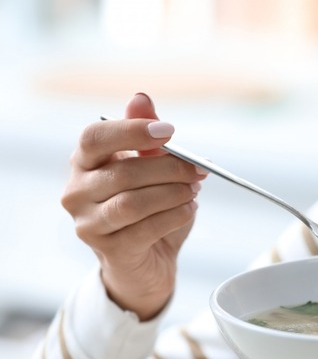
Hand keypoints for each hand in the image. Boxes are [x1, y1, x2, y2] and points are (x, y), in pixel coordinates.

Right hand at [61, 93, 206, 319]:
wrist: (148, 261)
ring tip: (193, 191)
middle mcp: (76, 192)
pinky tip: (188, 210)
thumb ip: (146, 134)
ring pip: (133, 202)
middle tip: (199, 170)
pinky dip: (174, 216)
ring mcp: (88, 223)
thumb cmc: (149, 208)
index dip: (132, 131)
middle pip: (124, 172)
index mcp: (85, 163)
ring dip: (173, 194)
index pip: (94, 137)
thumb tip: (141, 98)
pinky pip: (145, 228)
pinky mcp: (107, 250)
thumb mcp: (151, 167)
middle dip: (170, 169)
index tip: (170, 132)